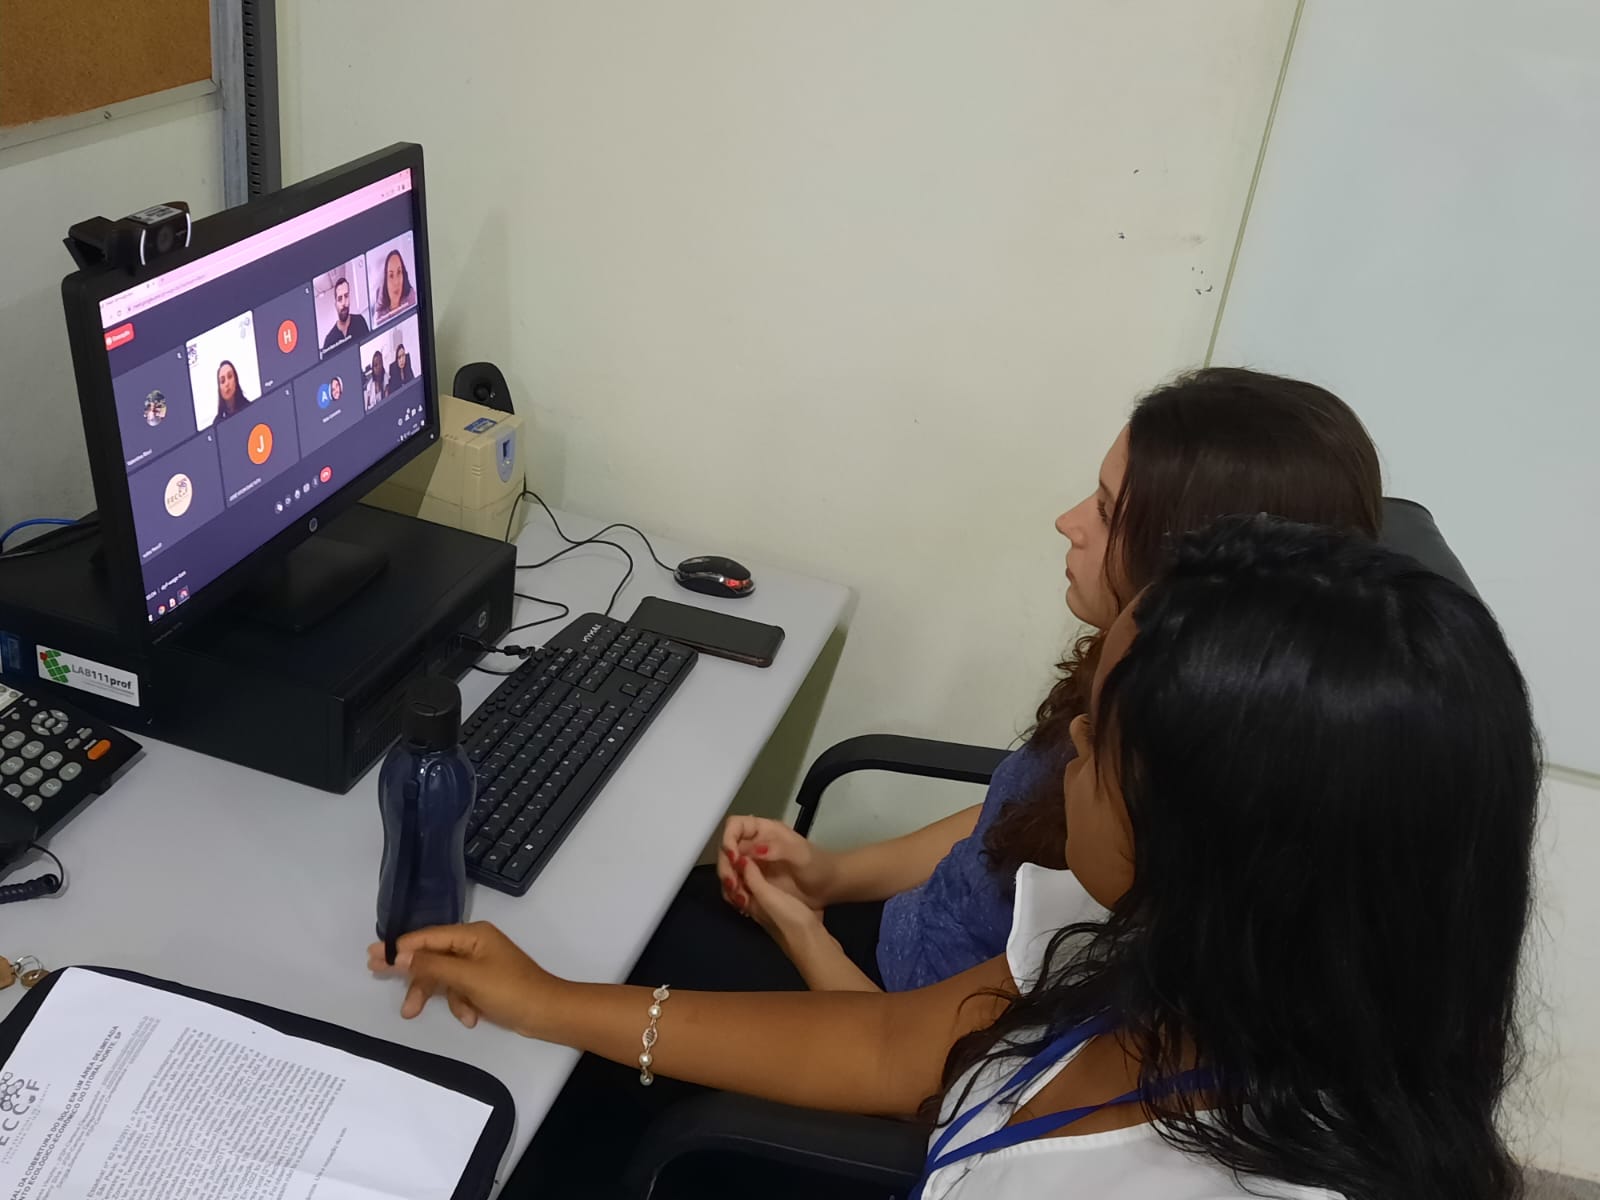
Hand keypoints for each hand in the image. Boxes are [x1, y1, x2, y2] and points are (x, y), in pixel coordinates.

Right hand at [367, 922, 553, 1034]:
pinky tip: (470, 1018)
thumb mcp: (467, 978)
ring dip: (435, 995)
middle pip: (432, 956)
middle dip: (411, 973)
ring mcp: (479, 965)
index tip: (373, 955)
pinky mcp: (483, 984)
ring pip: (443, 977)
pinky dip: (460, 1004)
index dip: (399, 946)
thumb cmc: (509, 990)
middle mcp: (474, 945)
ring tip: (412, 1013)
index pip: (427, 937)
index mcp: (472, 934)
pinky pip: (459, 990)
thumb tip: (400, 955)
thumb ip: (432, 966)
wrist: (547, 1013)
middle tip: (376, 975)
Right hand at [717, 816, 836, 913]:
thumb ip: (777, 849)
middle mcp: (753, 846)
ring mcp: (752, 865)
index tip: (734, 858)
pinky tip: (743, 904)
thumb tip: (752, 850)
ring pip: (728, 870)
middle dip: (726, 867)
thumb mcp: (801, 854)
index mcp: (764, 831)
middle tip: (734, 885)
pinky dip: (735, 896)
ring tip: (741, 898)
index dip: (728, 839)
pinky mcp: (753, 884)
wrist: (826, 888)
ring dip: (729, 883)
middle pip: (726, 850)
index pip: (735, 826)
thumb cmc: (818, 865)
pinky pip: (735, 887)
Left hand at [737, 857, 826, 948]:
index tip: (737, 848)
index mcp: (748, 903)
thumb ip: (754, 879)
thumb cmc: (792, 923)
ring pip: (754, 887)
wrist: (814, 944)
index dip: (731, 865)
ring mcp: (769, 910)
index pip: (731, 883)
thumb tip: (740, 860)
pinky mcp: (784, 911)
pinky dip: (766, 879)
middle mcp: (755, 907)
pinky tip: (774, 873)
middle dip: (740, 868)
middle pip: (741, 885)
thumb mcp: (769, 896)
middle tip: (746, 851)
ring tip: (758, 858)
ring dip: (753, 873)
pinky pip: (768, 891)